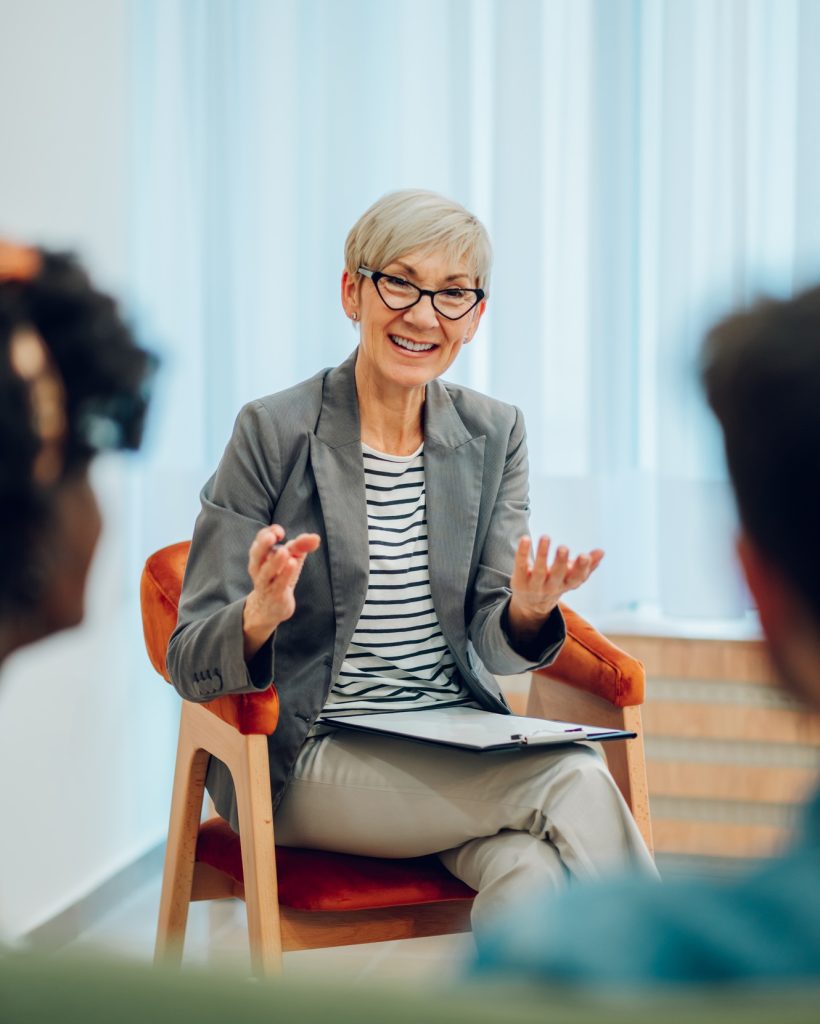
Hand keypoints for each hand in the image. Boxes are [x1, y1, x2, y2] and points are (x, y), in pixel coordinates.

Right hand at [242, 524, 320, 659]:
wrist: (269, 608)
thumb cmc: (279, 577)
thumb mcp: (291, 558)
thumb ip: (301, 546)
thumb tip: (315, 538)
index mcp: (261, 555)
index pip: (260, 540)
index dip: (268, 533)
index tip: (279, 531)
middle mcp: (259, 568)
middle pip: (257, 554)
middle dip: (263, 544)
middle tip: (272, 536)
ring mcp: (265, 583)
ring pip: (266, 571)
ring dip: (275, 562)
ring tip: (284, 552)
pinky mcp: (275, 595)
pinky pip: (278, 584)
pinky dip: (285, 575)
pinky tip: (292, 565)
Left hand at [508, 536, 603, 641]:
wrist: (531, 603)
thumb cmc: (556, 583)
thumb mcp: (572, 576)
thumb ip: (588, 565)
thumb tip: (602, 551)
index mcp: (566, 584)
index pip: (576, 579)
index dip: (581, 568)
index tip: (584, 556)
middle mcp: (551, 586)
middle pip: (557, 576)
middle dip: (561, 563)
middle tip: (563, 548)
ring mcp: (534, 585)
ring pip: (538, 571)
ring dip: (542, 554)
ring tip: (545, 537)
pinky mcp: (519, 579)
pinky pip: (520, 565)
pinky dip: (522, 553)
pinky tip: (525, 539)